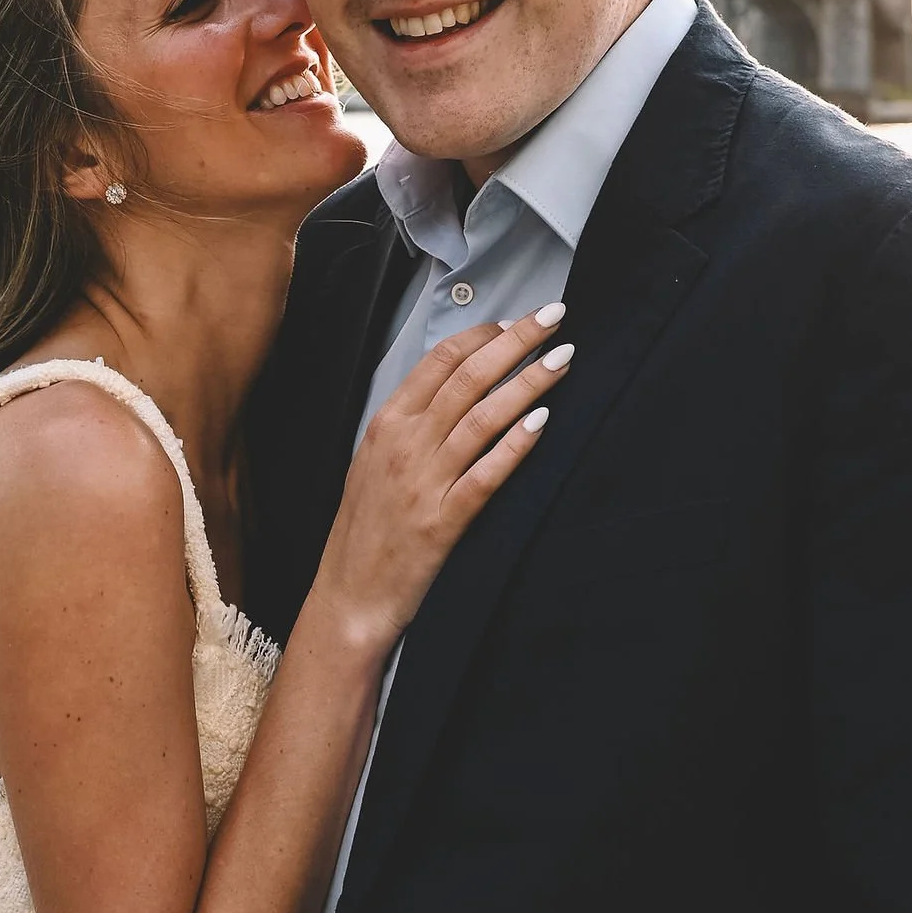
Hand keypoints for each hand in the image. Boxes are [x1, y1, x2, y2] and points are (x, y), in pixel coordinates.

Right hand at [313, 306, 569, 657]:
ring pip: (484, 417)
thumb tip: (453, 387)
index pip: (439, 361)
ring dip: (528, 382)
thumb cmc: (365, 529)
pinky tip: (543, 421)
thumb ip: (408, 424)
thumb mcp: (372, 462)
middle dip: (516, 342)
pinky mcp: (444, 520)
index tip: (515, 322)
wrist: (349, 594)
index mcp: (386, 425)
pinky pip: (487, 474)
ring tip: (562, 359)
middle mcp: (405, 445)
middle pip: (468, 377)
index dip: (482, 335)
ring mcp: (425, 482)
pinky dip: (516, 444)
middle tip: (554, 317)